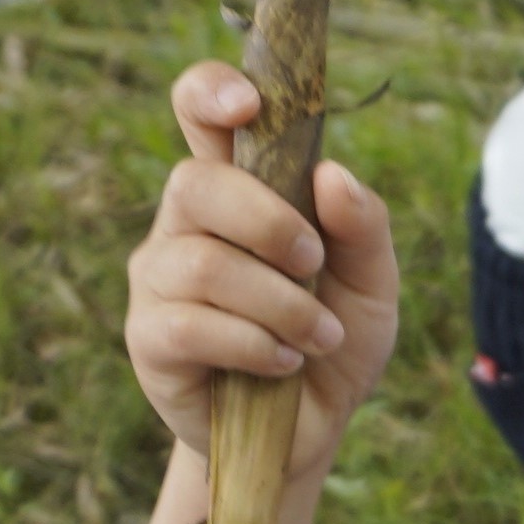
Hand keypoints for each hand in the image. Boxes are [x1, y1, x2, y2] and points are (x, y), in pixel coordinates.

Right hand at [124, 61, 400, 475]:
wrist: (310, 432)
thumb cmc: (333, 342)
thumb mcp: (373, 285)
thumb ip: (364, 227)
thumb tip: (332, 175)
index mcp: (237, 190)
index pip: (199, 113)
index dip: (211, 91)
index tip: (247, 105)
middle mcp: (186, 224)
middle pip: (196, 182)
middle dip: (268, 221)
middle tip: (314, 262)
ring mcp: (159, 279)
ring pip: (203, 264)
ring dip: (279, 302)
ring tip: (317, 337)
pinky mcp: (149, 338)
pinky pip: (190, 324)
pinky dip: (254, 343)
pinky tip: (283, 363)